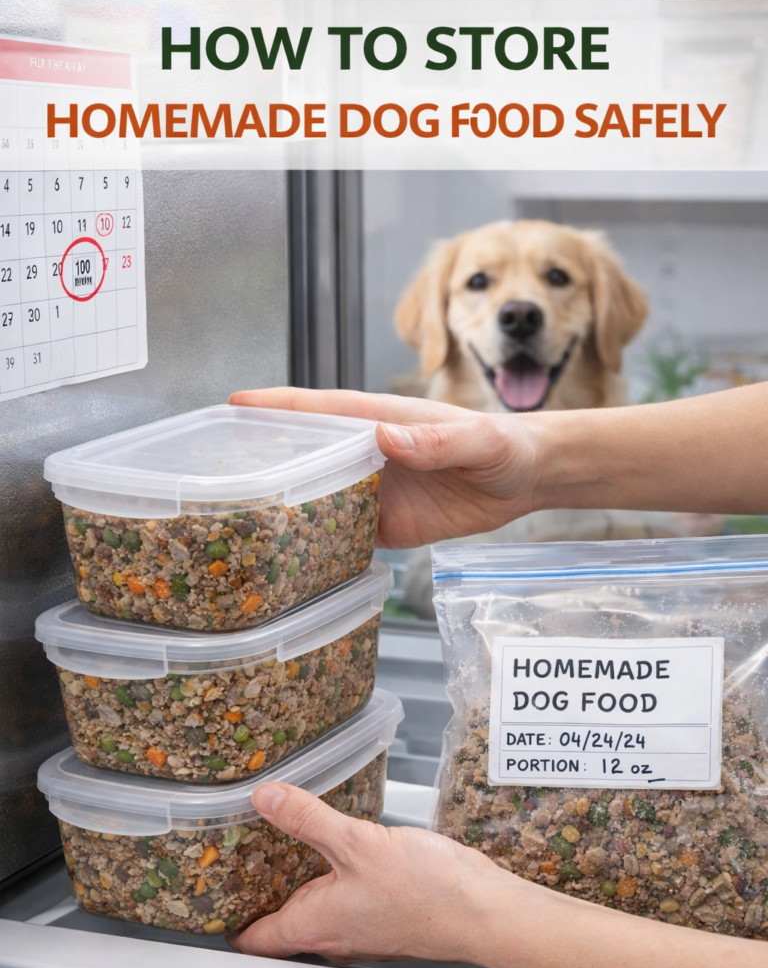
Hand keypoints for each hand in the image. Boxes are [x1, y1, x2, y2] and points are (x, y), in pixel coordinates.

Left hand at [227, 782, 508, 961]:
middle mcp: (334, 937)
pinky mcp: (386, 918)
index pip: (254, 940)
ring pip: (315, 912)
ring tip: (282, 846)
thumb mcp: (357, 842)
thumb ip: (307, 819)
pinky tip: (339, 850)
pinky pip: (346, 903)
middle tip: (238, 858)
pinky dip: (332, 880)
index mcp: (315, 926)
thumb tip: (265, 797)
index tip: (205, 903)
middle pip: (282, 925)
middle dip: (260, 894)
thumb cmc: (427, 891)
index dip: (226, 924)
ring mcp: (362, 931)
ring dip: (298, 883)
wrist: (486, 913)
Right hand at [230, 388, 545, 547]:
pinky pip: (343, 537)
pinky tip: (291, 563)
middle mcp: (367, 456)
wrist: (525, 480)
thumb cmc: (502, 445)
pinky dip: (318, 548)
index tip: (232, 405)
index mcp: (380, 422)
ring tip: (238, 524)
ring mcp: (372, 493)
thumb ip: (436, 439)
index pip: (319, 411)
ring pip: (316, 498)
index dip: (276, 408)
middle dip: (262, 459)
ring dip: (284, 509)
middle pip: (305, 455)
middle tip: (216, 474)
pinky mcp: (385, 527)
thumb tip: (389, 437)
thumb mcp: (477, 439)